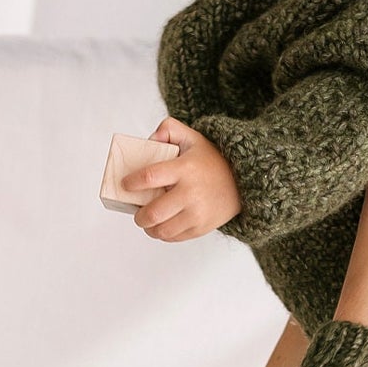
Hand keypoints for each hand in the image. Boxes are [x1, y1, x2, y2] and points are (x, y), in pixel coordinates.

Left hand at [128, 119, 242, 241]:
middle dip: (138, 215)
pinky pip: (174, 237)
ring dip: (148, 228)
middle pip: (153, 213)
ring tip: (147, 222)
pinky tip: (161, 226)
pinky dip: (163, 234)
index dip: (132, 183)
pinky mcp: (201, 228)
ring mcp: (196, 214)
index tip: (125, 184)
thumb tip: (149, 140)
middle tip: (136, 212)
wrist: (242, 183)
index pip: (150, 177)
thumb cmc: (211, 160)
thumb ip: (169, 129)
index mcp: (185, 169)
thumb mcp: (193, 137)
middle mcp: (191, 193)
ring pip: (161, 230)